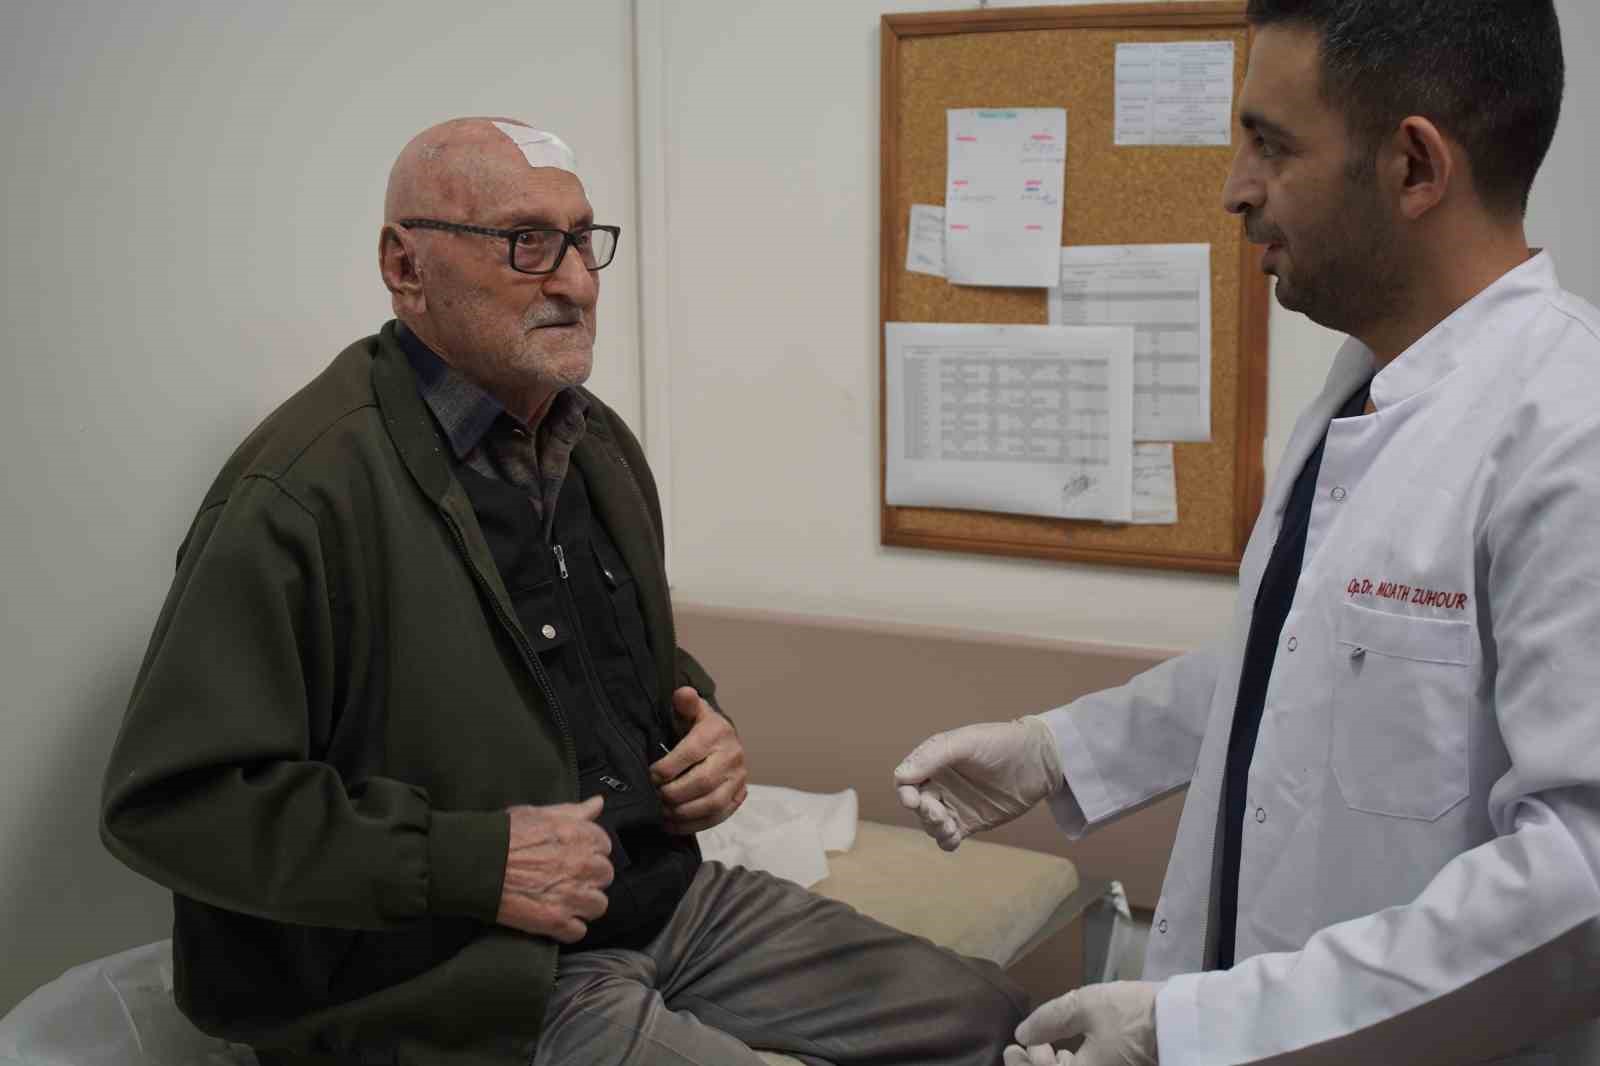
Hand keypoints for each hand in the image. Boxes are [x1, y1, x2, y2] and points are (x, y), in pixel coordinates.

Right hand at [496, 796, 613, 942]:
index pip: (604, 847)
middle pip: (604, 877)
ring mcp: (572, 895)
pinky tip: (553, 917)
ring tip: (562, 899)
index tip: (573, 855)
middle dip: (588, 878)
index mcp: (583, 837)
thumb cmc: (505, 835)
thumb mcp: (540, 813)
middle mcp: (584, 866)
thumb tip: (597, 803)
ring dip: (582, 905)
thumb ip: (574, 811)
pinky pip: (578, 931)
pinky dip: (566, 928)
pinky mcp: (556, 920)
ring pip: (597, 906)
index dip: (588, 851)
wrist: (478, 863)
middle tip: (565, 877)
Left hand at [649, 687, 747, 834]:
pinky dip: (694, 825)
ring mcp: (739, 778)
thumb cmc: (698, 727)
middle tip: (655, 797)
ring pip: (712, 803)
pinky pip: (718, 816)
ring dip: (683, 812)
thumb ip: (685, 703)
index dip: (667, 768)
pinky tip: (673, 824)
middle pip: (702, 782)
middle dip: (673, 794)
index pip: (691, 752)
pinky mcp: (739, 796)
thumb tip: (682, 693)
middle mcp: (732, 755)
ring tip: (662, 813)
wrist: (723, 740)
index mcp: (717, 732)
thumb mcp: (690, 711)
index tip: (651, 776)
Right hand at [893, 716, 1063, 849]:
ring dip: (933, 827)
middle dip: (923, 811)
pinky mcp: (970, 822)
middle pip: (917, 804)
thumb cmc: (1001, 743)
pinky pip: (948, 837)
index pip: (907, 780)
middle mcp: (941, 783)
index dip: (905, 792)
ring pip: (930, 823)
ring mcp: (955, 804)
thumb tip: (901, 776)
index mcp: (934, 761)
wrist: (1038, 760)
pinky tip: (954, 836)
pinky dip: (945, 840)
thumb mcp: (965, 743)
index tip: (913, 800)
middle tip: (939, 813)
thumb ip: (933, 757)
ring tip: (949, 826)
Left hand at [1005, 981, 1160, 1065]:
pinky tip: (1074, 1054)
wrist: (1183, 1024)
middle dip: (1037, 1065)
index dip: (1021, 1065)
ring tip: (1050, 1050)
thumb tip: (1024, 1033)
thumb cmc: (1132, 1014)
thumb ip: (1050, 1020)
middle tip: (1024, 1047)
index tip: (1010, 1048)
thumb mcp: (1086, 1006)